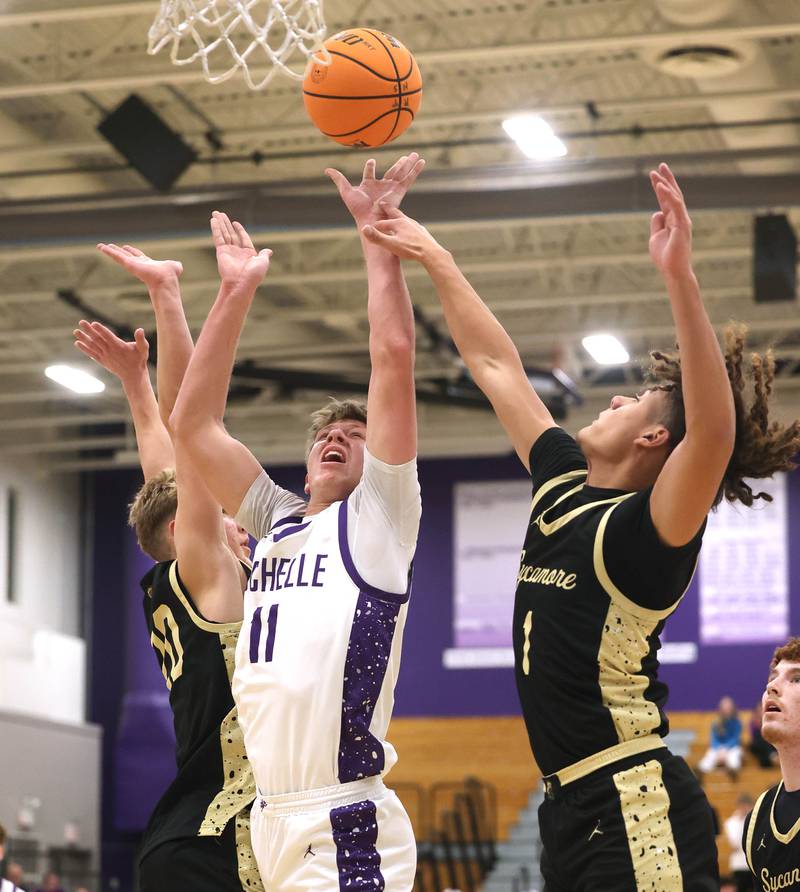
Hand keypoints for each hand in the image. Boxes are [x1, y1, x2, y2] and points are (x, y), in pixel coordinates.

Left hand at [73, 320, 148, 382]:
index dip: (101, 330)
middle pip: (98, 339)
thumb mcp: (143, 349)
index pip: (108, 336)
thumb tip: (140, 330)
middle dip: (89, 330)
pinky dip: (84, 349)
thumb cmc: (139, 360)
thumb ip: (141, 340)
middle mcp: (110, 351)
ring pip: (93, 346)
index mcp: (119, 346)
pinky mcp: (102, 361)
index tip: (93, 323)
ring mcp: (105, 356)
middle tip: (81, 322)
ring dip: (83, 338)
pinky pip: (92, 354)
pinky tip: (77, 343)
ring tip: (75, 331)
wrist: (133, 375)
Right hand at [97, 243, 182, 288]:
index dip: (132, 251)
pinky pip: (116, 256)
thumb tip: (179, 266)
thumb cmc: (170, 275)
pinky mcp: (128, 264)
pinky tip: (100, 246)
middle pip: (125, 255)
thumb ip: (176, 265)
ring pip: (118, 256)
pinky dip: (108, 251)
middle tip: (109, 246)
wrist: (165, 280)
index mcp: (148, 263)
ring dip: (109, 251)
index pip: (138, 256)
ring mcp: (132, 264)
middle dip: (118, 251)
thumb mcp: (174, 266)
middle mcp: (138, 264)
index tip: (126, 247)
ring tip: (100, 245)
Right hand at [211, 211, 271, 286]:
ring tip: (216, 213)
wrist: (241, 283)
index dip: (239, 230)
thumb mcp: (263, 262)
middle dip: (226, 224)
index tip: (235, 222)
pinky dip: (216, 228)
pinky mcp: (221, 252)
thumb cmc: (254, 275)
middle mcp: (237, 252)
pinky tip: (213, 220)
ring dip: (220, 223)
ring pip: (224, 234)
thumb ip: (264, 254)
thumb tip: (269, 251)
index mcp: (248, 253)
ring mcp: (228, 251)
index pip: (243, 238)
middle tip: (221, 214)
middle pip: (231, 234)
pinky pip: (218, 237)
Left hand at [326, 153, 424, 225]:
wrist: (370, 218)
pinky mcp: (399, 191)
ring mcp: (391, 188)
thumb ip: (338, 179)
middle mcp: (382, 186)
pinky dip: (416, 170)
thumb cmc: (357, 208)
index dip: (370, 167)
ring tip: (416, 155)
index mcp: (369, 185)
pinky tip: (422, 162)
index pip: (370, 173)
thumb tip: (327, 170)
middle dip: (400, 163)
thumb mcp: (345, 190)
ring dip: (409, 163)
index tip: (371, 161)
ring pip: (402, 172)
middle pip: (392, 171)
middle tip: (407, 155)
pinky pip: (409, 178)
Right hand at [361, 205, 443, 264]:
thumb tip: (364, 229)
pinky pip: (412, 226)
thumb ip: (377, 237)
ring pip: (404, 218)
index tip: (369, 226)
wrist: (431, 253)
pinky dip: (407, 225)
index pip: (382, 223)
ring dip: (398, 216)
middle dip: (387, 209)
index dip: (374, 225)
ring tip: (395, 216)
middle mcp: (407, 221)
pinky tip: (409, 229)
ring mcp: (415, 226)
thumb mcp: (391, 245)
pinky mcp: (421, 232)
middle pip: (394, 213)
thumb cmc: (410, 249)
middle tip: (382, 203)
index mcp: (398, 223)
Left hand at [649, 163, 692, 277]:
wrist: (673, 271)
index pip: (666, 199)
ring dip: (666, 184)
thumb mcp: (655, 237)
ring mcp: (682, 220)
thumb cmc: (665, 256)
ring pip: (674, 198)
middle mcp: (679, 217)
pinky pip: (675, 206)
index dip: (660, 187)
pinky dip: (668, 196)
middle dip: (666, 179)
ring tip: (657, 173)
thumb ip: (657, 223)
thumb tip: (657, 212)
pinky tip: (661, 187)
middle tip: (660, 165)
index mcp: (673, 220)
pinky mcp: (682, 225)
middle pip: (673, 194)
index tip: (654, 174)